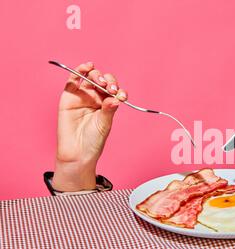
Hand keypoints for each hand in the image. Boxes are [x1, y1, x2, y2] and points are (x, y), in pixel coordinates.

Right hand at [52, 62, 127, 191]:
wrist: (78, 152)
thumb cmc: (93, 140)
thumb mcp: (105, 124)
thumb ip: (108, 110)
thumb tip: (115, 98)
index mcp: (107, 103)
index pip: (113, 89)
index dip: (118, 89)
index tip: (122, 95)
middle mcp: (95, 97)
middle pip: (102, 81)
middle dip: (108, 81)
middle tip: (110, 89)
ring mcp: (82, 95)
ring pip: (89, 77)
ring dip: (96, 74)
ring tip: (100, 81)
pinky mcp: (69, 96)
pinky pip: (73, 81)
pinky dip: (78, 71)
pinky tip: (86, 67)